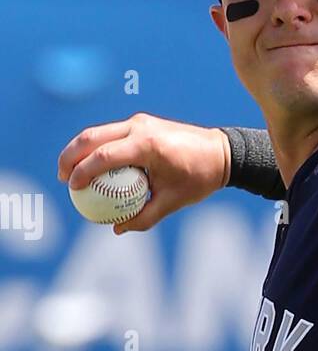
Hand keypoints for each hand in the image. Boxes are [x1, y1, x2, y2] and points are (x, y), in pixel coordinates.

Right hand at [57, 113, 231, 232]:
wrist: (221, 153)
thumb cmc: (199, 179)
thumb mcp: (173, 202)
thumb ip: (144, 217)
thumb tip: (116, 228)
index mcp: (147, 145)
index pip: (104, 156)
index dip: (83, 172)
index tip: (72, 188)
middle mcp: (140, 127)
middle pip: (92, 137)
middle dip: (71, 156)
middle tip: (62, 179)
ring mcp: (140, 121)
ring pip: (98, 131)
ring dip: (79, 149)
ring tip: (69, 172)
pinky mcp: (141, 122)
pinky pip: (111, 133)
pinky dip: (96, 147)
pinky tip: (90, 165)